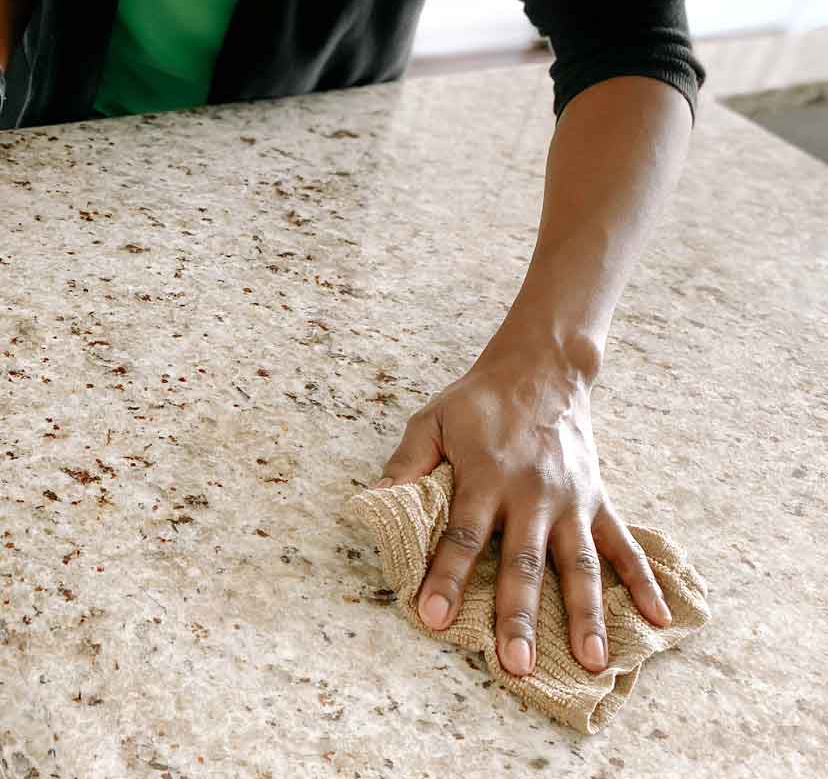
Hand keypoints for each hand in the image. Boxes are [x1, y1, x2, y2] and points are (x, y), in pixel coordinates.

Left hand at [376, 341, 672, 675]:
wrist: (542, 369)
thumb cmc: (478, 402)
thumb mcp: (432, 421)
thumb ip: (406, 463)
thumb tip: (374, 499)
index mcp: (486, 478)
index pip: (462, 536)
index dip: (446, 577)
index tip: (432, 617)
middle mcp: (532, 495)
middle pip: (523, 563)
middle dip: (518, 615)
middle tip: (515, 663)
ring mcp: (571, 502)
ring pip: (579, 566)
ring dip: (585, 615)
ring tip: (590, 663)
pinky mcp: (599, 500)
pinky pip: (624, 546)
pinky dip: (643, 583)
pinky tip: (659, 620)